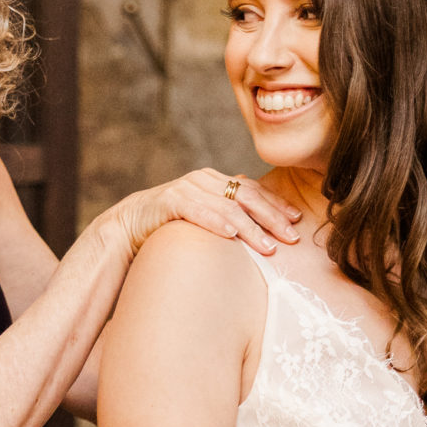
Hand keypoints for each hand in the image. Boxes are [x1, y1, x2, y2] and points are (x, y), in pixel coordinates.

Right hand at [108, 170, 301, 258]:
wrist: (128, 226)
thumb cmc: (170, 225)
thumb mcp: (204, 216)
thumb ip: (227, 211)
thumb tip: (257, 212)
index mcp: (215, 182)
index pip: (254, 191)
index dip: (277, 205)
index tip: (297, 221)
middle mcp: (204, 180)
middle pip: (247, 197)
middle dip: (272, 217)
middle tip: (292, 237)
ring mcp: (186, 188)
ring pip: (227, 206)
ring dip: (250, 227)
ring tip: (268, 246)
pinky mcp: (169, 200)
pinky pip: (197, 211)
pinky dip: (216, 222)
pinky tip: (231, 235)